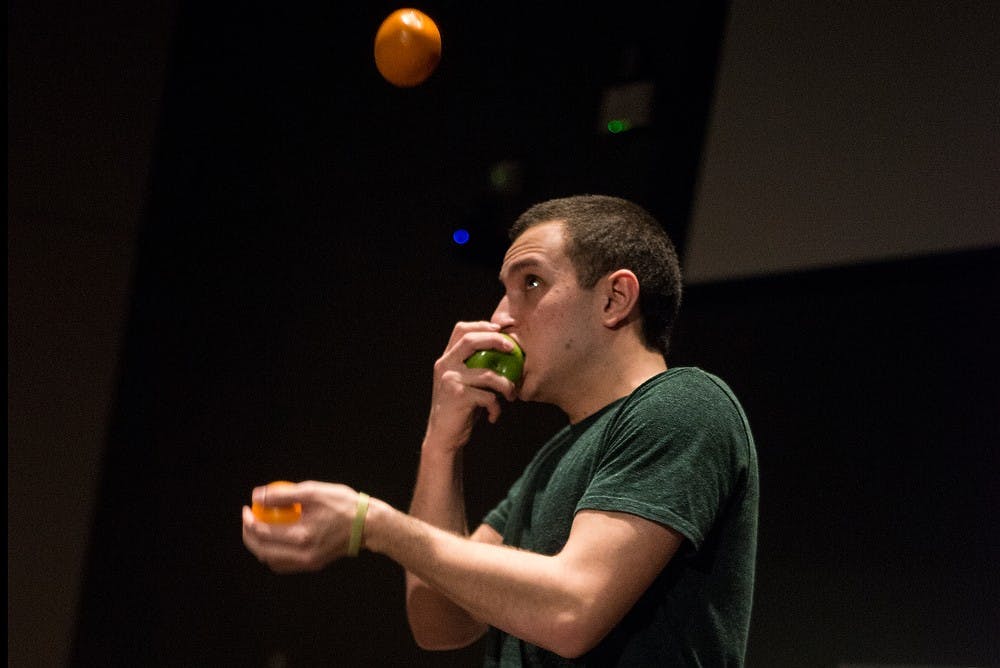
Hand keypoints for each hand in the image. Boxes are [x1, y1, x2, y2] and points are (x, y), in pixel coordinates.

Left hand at [242, 481, 359, 572]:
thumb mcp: (313, 491)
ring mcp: (308, 562)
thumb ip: (283, 494)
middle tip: (248, 520)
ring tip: (259, 530)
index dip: (249, 520)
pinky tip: (275, 540)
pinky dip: (274, 554)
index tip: (247, 508)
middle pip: (262, 551)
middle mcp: (303, 554)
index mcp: (302, 535)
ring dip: (260, 547)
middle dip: (249, 535)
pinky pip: (285, 564)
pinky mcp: (313, 565)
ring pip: (271, 561)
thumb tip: (257, 496)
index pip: (262, 532)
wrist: (368, 524)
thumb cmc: (343, 504)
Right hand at [425, 321, 519, 449]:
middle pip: (471, 340)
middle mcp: (444, 365)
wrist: (443, 438)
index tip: (502, 329)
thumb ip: (475, 366)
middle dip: (496, 340)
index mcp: (446, 359)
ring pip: (487, 373)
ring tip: (511, 395)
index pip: (461, 330)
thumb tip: (505, 350)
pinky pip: (488, 396)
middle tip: (513, 349)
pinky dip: (497, 407)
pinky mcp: (458, 397)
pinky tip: (495, 416)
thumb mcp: (464, 383)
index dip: (482, 324)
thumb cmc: (460, 410)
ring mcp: (450, 380)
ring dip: (506, 385)